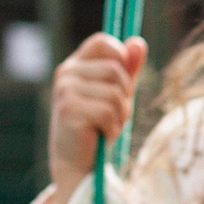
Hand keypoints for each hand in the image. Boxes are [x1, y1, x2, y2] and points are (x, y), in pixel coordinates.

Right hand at [49, 35, 147, 194]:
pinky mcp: (68, 110)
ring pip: (114, 92)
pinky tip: (101, 134)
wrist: (78, 161)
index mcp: (76, 65)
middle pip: (114, 69)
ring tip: (108, 125)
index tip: (122, 82)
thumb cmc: (99, 124)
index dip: (121, 57)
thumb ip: (128, 69)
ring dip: (120, 114)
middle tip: (114, 114)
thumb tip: (138, 42)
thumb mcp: (118, 93)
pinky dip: (112, 127)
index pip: (102, 42)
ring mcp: (65, 90)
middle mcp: (66, 73)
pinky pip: (107, 111)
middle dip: (125, 95)